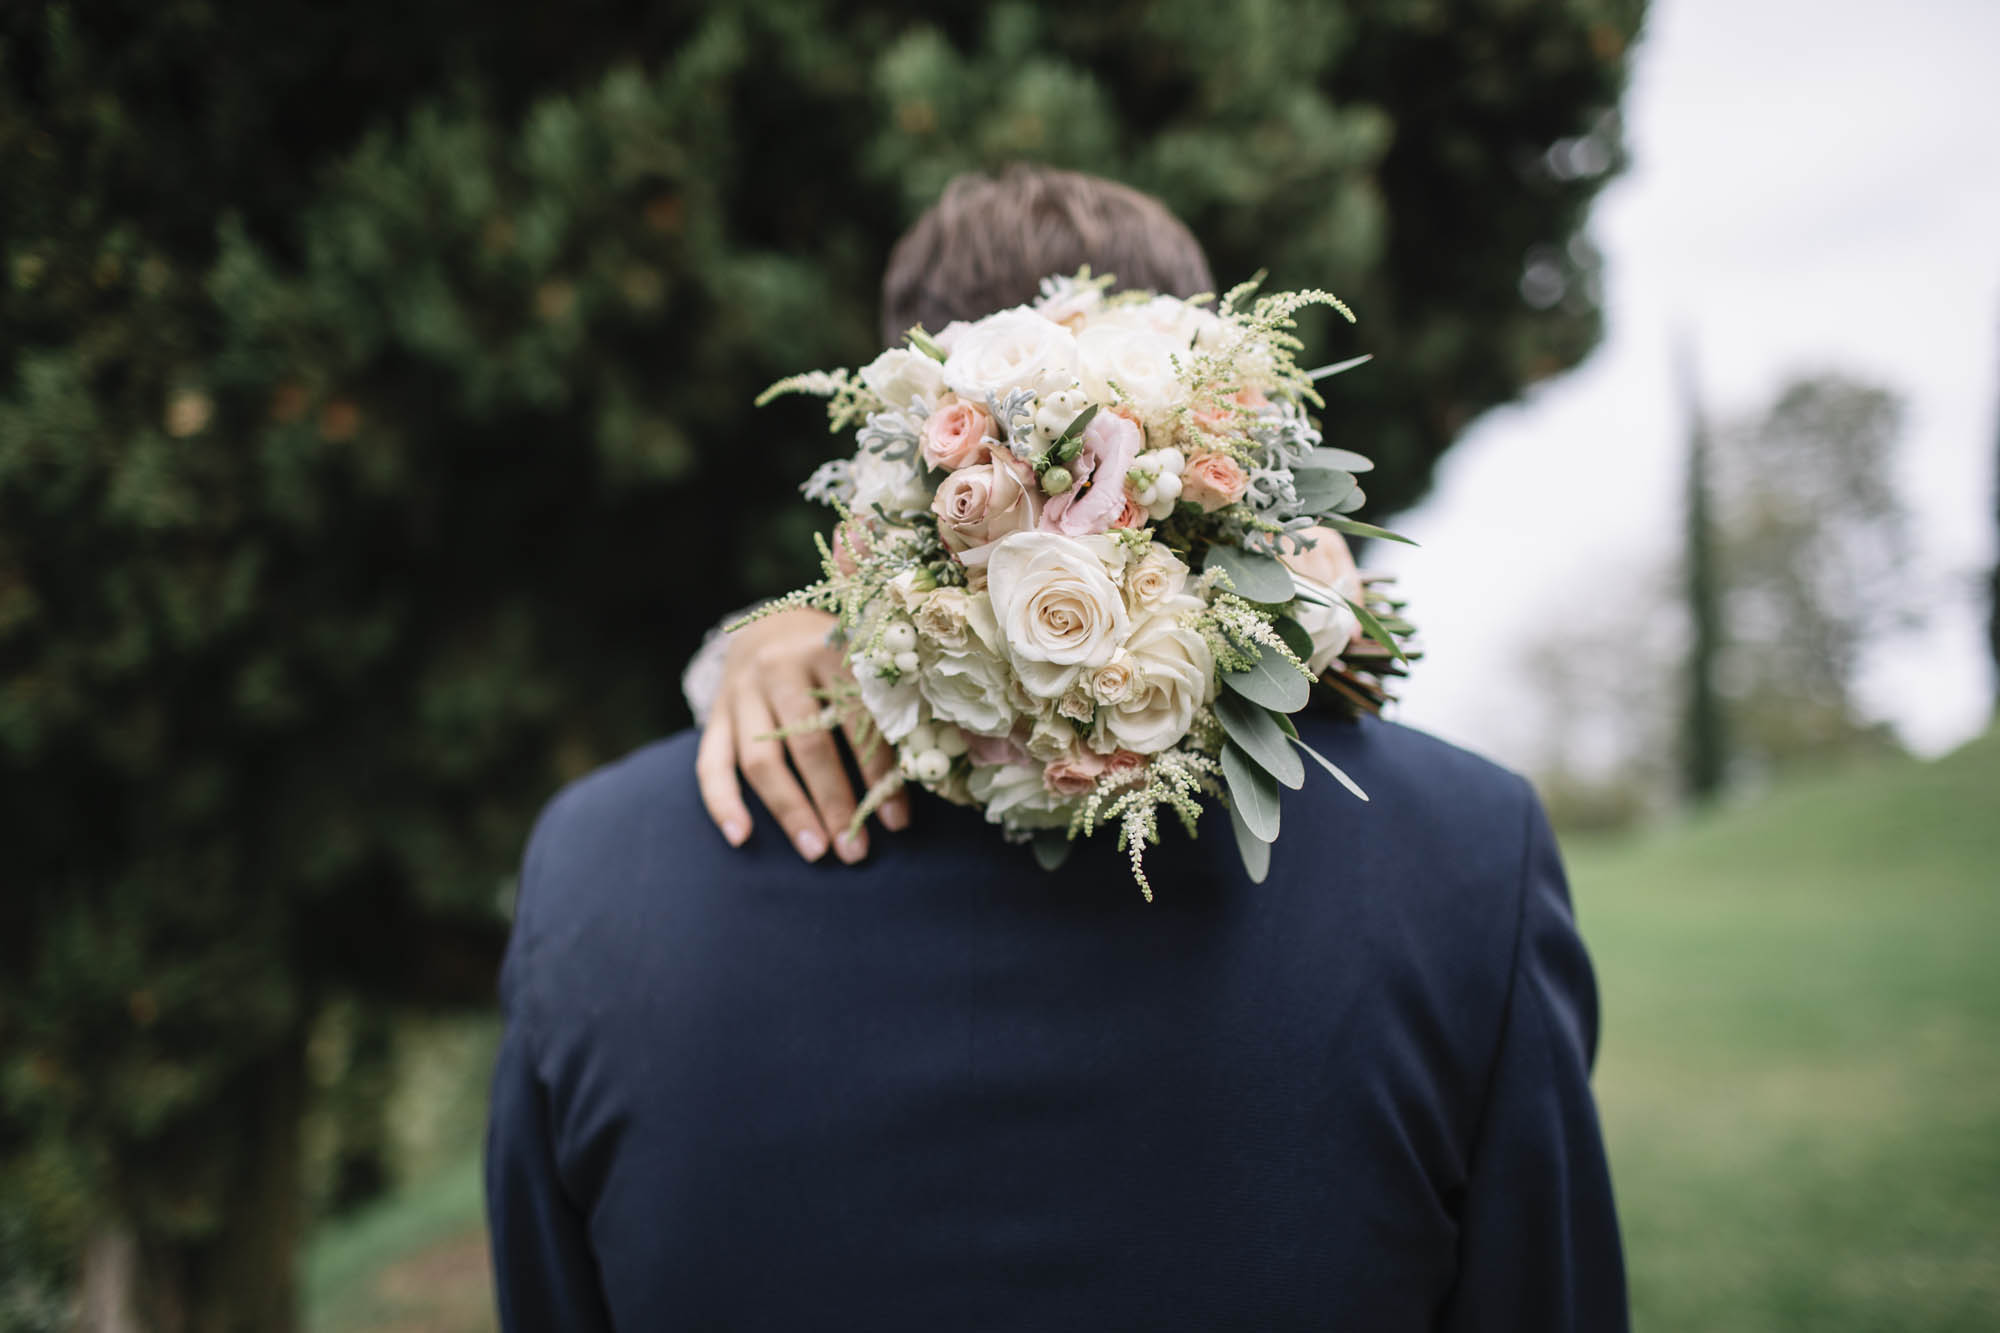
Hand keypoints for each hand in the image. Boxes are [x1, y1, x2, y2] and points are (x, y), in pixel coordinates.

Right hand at [694, 608, 908, 862]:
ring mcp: (741, 694)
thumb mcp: (858, 666)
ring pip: (761, 759)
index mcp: (828, 653)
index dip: (878, 773)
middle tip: (855, 850)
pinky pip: (710, 764)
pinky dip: (723, 803)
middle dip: (834, 801)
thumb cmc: (830, 660)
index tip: (897, 821)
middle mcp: (780, 669)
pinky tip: (740, 837)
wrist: (769, 628)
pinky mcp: (715, 716)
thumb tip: (918, 772)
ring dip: (789, 811)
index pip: (857, 721)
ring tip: (815, 850)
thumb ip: (881, 707)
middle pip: (807, 744)